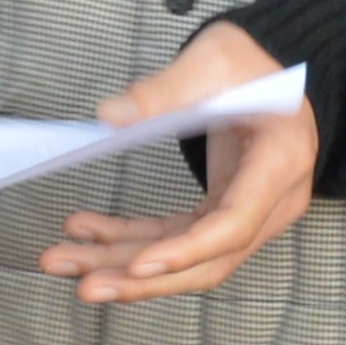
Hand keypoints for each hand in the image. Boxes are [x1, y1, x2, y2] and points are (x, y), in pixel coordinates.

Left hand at [44, 19, 318, 304]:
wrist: (276, 68)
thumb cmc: (254, 62)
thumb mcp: (213, 60)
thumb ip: (163, 91)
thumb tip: (109, 117)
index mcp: (281, 162)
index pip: (235, 223)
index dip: (186, 250)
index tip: (138, 265)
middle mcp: (273, 201)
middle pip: (207, 260)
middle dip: (142, 278)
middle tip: (84, 284)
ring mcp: (250, 213)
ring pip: (186, 259)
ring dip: (123, 264)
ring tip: (65, 260)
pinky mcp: (223, 212)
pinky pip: (175, 237)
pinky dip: (130, 240)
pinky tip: (87, 233)